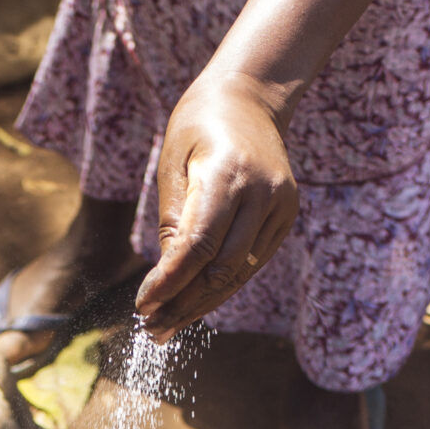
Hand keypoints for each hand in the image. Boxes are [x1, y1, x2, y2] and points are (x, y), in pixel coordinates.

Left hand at [135, 72, 300, 338]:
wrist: (248, 99)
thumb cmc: (197, 127)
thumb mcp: (171, 163)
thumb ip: (171, 218)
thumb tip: (167, 277)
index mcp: (228, 173)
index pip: (197, 246)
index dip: (169, 283)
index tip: (142, 307)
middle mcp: (262, 192)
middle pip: (221, 268)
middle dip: (184, 304)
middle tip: (152, 329)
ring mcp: (280, 206)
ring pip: (240, 273)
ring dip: (203, 304)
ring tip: (168, 326)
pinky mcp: (286, 216)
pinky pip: (252, 263)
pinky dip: (223, 286)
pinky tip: (195, 304)